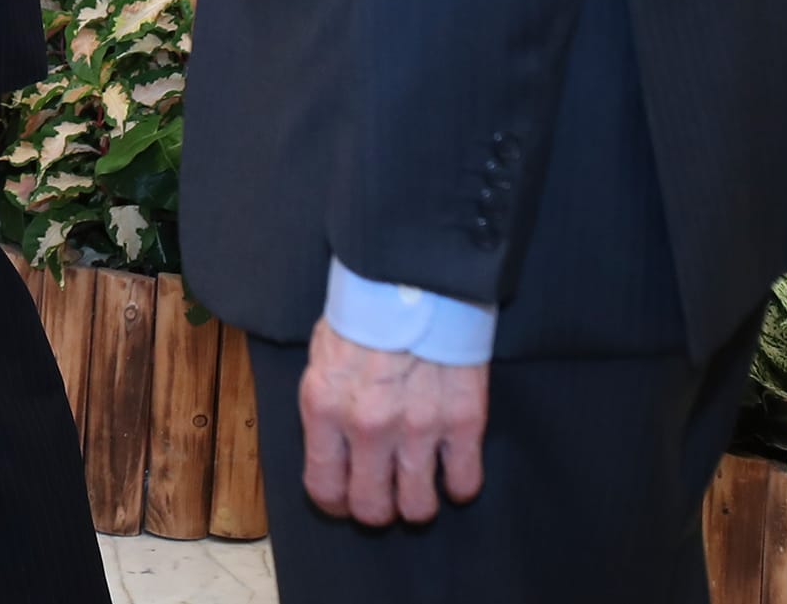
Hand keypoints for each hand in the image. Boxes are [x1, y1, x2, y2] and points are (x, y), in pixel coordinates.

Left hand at [298, 318, 488, 525]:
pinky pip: (464, 483)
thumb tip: (332, 452)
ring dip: (417, 502)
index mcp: (324, 407)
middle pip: (372, 509)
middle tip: (384, 496)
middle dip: (377, 510)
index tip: (345, 500)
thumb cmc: (364, 314)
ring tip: (417, 483)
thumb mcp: (322, 357)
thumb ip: (326, 408)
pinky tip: (451, 467)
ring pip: (419, 507)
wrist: (414, 277)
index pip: (324, 487)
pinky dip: (458, 484)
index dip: (335, 503)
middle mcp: (368, 426)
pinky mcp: (463, 421)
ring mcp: (419, 428)